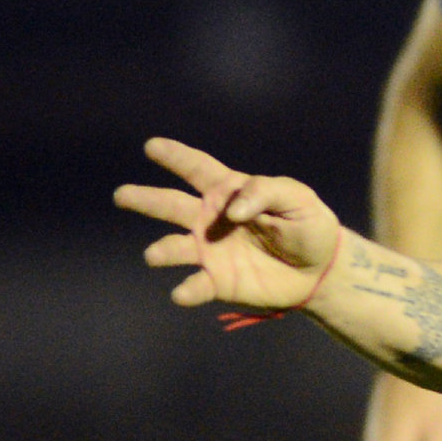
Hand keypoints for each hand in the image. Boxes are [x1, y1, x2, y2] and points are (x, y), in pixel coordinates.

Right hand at [116, 137, 343, 312]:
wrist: (320, 270)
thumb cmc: (307, 225)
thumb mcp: (297, 199)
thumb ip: (265, 193)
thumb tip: (232, 210)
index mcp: (227, 191)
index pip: (196, 169)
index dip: (175, 157)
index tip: (152, 147)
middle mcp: (209, 219)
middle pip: (171, 205)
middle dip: (145, 199)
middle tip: (122, 195)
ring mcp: (209, 250)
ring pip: (175, 247)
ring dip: (163, 250)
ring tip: (154, 255)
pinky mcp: (217, 281)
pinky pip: (196, 285)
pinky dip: (187, 290)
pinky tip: (182, 293)